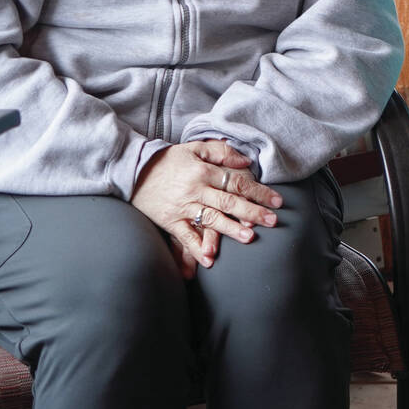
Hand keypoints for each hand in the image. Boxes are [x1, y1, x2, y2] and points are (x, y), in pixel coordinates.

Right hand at [130, 139, 281, 275]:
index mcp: (203, 172)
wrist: (131, 171)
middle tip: (273, 221)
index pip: (237, 182)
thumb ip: (221, 152)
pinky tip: (210, 260)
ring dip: (230, 229)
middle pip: (228, 201)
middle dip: (252, 212)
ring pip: (210, 219)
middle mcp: (195, 190)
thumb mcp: (194, 148)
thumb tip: (246, 161)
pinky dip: (196, 249)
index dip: (259, 192)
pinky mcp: (169, 221)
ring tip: (249, 237)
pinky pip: (185, 236)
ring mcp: (182, 207)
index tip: (277, 201)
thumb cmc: (167, 160)